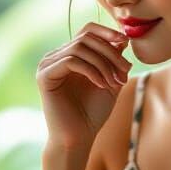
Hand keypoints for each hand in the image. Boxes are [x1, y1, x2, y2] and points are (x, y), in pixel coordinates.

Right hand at [37, 23, 131, 150]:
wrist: (78, 138)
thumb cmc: (93, 113)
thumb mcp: (111, 81)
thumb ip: (115, 60)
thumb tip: (123, 38)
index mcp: (69, 55)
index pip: (87, 30)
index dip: (107, 31)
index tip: (126, 42)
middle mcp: (56, 56)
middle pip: (86, 37)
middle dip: (110, 52)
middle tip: (125, 70)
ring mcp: (48, 65)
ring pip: (80, 47)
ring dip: (103, 63)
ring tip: (115, 82)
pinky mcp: (44, 76)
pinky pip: (71, 61)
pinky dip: (91, 71)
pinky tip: (102, 85)